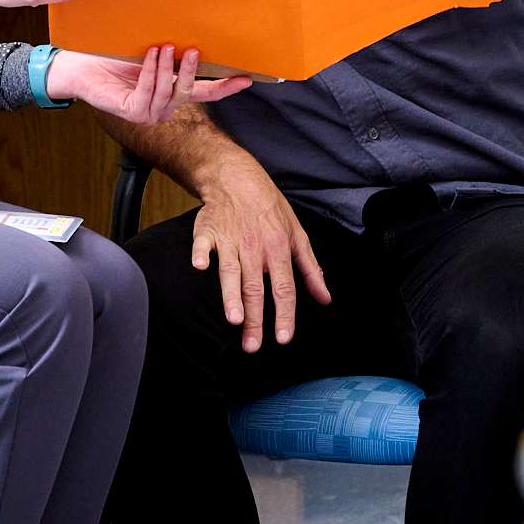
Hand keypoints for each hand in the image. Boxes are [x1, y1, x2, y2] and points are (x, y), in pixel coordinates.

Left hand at [47, 44, 252, 124]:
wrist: (79, 64)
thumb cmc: (111, 54)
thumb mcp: (148, 47)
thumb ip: (170, 45)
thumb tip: (193, 25)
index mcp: (170, 90)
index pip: (205, 92)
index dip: (227, 86)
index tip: (249, 77)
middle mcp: (162, 105)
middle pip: (189, 92)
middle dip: (191, 70)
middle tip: (192, 49)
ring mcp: (147, 112)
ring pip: (169, 94)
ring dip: (168, 70)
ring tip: (165, 46)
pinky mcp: (131, 112)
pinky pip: (147, 95)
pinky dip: (151, 74)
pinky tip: (150, 56)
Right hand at [193, 157, 330, 351]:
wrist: (238, 178)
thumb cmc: (270, 210)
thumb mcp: (298, 235)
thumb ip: (311, 269)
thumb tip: (325, 298)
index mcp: (278, 250)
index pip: (284, 288)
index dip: (284, 314)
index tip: (283, 339)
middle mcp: (255, 248)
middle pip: (256, 288)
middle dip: (255, 319)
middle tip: (252, 346)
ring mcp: (230, 239)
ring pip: (231, 271)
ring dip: (232, 295)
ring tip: (234, 319)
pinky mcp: (208, 231)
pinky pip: (203, 245)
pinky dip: (200, 255)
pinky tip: (199, 268)